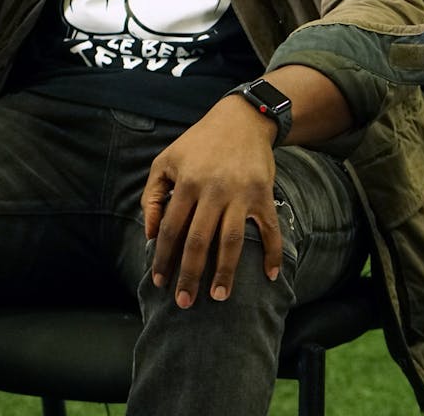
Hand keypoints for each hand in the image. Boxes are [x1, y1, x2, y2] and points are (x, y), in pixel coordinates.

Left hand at [141, 95, 281, 308]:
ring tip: (219, 297)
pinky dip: (272, 252)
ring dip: (225, 271)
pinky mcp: (263, 194)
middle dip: (190, 275)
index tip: (160, 282)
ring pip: (231, 240)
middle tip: (185, 303)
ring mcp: (241, 194)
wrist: (242, 119)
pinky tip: (271, 276)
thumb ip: (152, 196)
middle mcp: (214, 190)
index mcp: (187, 183)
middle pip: (199, 241)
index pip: (171, 229)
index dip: (163, 258)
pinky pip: (269, 228)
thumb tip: (151, 234)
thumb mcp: (165, 161)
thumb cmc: (198, 143)